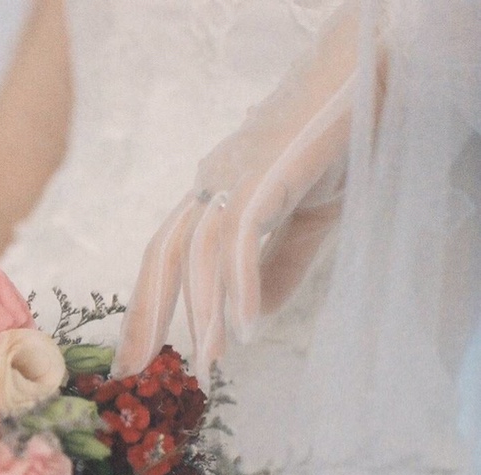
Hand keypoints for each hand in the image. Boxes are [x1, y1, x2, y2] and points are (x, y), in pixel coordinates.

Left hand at [114, 4, 370, 377]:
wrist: (370, 73)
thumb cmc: (338, 140)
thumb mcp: (307, 217)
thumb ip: (278, 264)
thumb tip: (252, 316)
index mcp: (214, 196)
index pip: (166, 258)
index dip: (146, 307)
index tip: (134, 358)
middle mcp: (212, 183)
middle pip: (161, 256)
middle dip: (144, 315)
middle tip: (134, 372)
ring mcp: (235, 174)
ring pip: (196, 253)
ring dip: (200, 312)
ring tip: (208, 363)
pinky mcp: (267, 170)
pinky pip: (241, 236)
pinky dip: (241, 284)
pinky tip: (248, 325)